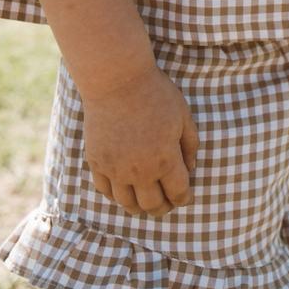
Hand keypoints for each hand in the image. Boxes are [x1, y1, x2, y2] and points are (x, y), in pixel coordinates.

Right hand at [81, 65, 199, 217]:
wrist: (117, 80)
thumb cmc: (156, 94)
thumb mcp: (183, 116)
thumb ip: (190, 145)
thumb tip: (191, 169)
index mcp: (165, 160)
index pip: (178, 193)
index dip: (185, 199)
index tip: (186, 196)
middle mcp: (140, 171)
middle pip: (153, 205)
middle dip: (164, 207)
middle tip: (168, 203)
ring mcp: (115, 169)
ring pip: (127, 204)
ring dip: (140, 207)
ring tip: (146, 200)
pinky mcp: (97, 162)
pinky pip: (106, 191)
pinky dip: (117, 196)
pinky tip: (125, 189)